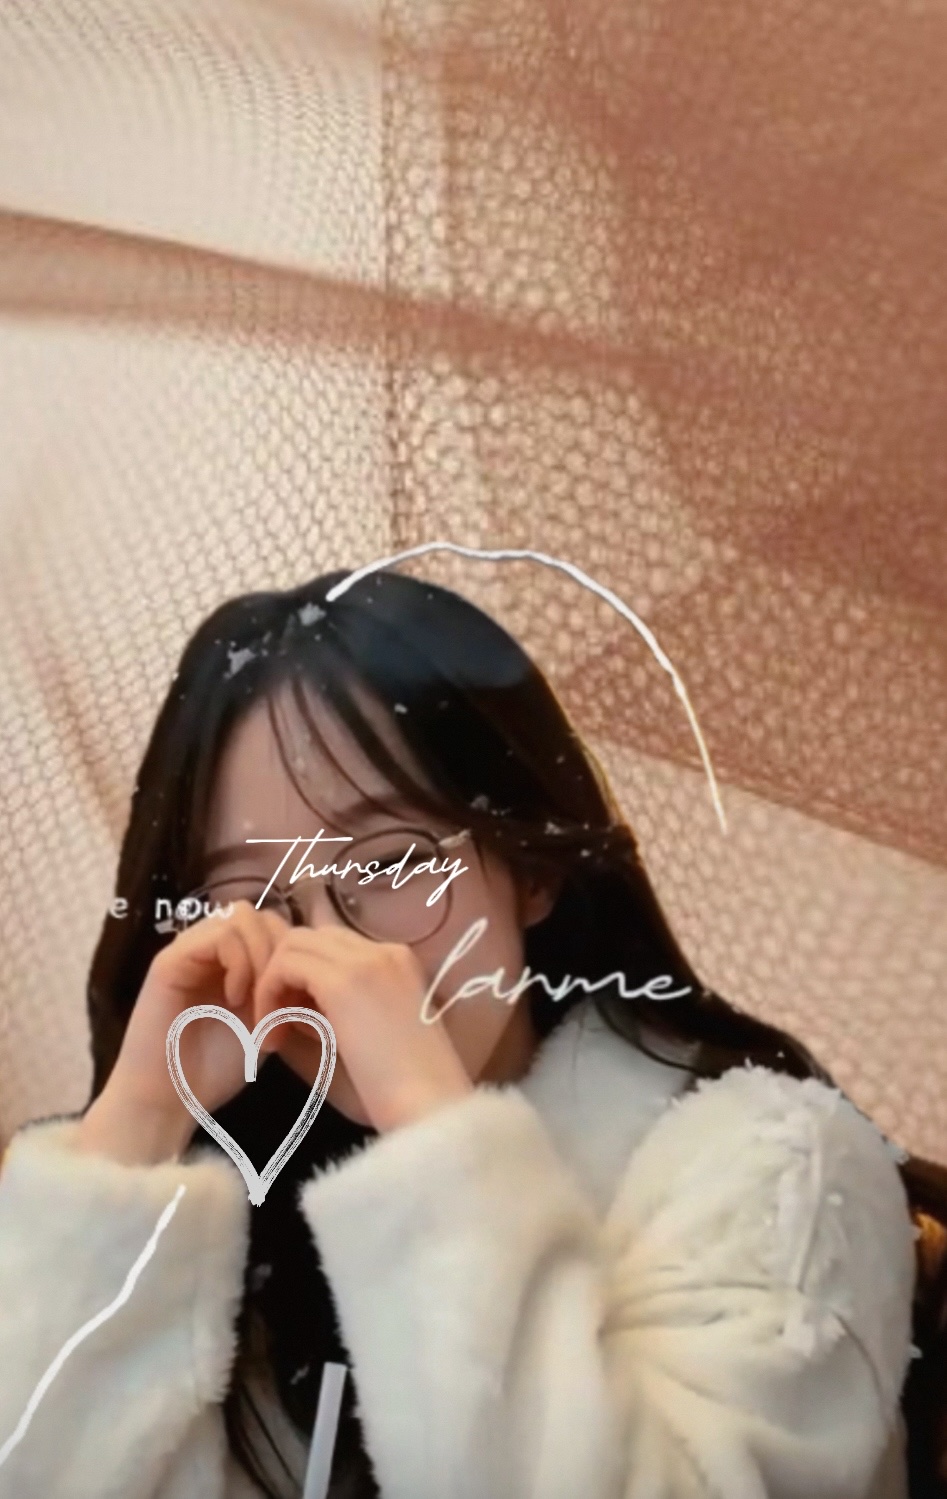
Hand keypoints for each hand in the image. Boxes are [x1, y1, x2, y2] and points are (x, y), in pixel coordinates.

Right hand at [77, 901, 290, 1163]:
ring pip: (241, 916)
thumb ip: (282, 988)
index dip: (291, 956)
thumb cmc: (215, 1069)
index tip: (296, 1002)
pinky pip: (218, 936)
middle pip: (260, 914)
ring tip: (256, 1001)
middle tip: (278, 1000)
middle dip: (279, 953)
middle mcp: (208, 947)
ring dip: (261, 957)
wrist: (167, 1100)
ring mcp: (188, 950)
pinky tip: (237, 999)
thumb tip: (312, 964)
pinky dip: (238, 963)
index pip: (273, 924)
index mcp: (231, 960)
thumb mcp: (264, 1023)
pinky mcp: (169, 960)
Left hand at [252, 926, 474, 1132]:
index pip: (333, 945)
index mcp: (398, 962)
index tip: (294, 1024)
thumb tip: (287, 1002)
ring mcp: (365, 961)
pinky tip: (275, 1037)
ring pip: (294, 945)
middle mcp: (384, 951)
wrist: (430, 1108)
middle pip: (310, 937)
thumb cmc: (402, 1093)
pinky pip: (286, 965)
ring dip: (273, 984)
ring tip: (276, 1034)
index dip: (304, 979)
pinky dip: (269, 995)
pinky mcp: (343, 982)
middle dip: (283, 975)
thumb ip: (331, 1013)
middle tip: (278, 1027)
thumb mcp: (364, 1039)